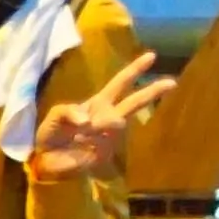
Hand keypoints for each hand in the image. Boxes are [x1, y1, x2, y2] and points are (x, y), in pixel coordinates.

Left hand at [24, 53, 180, 182]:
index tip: (152, 56)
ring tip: (85, 129)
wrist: (46, 162)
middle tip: (172, 82)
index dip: (135, 69)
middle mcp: (107, 116)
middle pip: (134, 101)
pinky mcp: (107, 152)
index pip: (120, 83)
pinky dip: (93, 138)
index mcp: (97, 103)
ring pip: (118, 120)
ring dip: (104, 120)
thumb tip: (88, 121)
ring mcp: (110, 135)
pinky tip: (83, 140)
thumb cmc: (51, 135)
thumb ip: (67, 112)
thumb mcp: (54, 117)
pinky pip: (105, 140)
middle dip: (151, 91)